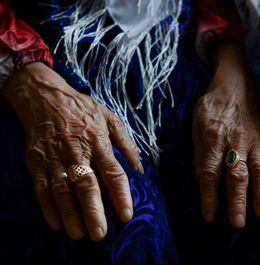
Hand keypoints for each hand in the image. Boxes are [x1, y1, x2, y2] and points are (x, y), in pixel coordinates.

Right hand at [2, 62, 142, 240]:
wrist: (45, 96)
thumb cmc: (82, 109)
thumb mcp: (110, 119)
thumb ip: (126, 144)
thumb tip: (140, 168)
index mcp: (98, 141)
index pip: (112, 171)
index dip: (120, 194)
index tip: (126, 214)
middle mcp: (77, 151)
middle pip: (86, 183)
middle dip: (93, 210)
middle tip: (100, 233)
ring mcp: (55, 157)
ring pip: (62, 189)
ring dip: (70, 213)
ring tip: (78, 233)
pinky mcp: (37, 161)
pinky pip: (41, 187)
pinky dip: (47, 206)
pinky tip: (56, 223)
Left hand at [193, 44, 259, 227]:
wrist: (234, 86)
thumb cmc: (211, 110)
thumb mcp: (197, 128)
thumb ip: (201, 155)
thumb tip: (202, 182)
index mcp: (213, 139)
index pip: (210, 173)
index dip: (209, 196)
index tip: (210, 216)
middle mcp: (235, 143)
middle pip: (236, 175)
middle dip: (237, 200)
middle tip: (238, 223)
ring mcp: (254, 142)